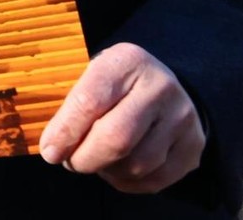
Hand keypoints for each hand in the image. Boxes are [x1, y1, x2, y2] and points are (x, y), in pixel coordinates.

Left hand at [39, 42, 205, 193]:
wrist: (166, 87)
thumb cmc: (116, 83)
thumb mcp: (94, 74)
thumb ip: (72, 103)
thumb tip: (52, 146)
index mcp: (128, 61)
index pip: (90, 101)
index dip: (65, 131)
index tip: (49, 150)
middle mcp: (160, 87)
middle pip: (116, 138)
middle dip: (83, 158)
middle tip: (69, 161)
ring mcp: (182, 119)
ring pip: (134, 165)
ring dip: (105, 170)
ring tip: (94, 158)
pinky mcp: (193, 148)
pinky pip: (152, 180)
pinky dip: (125, 180)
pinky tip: (115, 167)